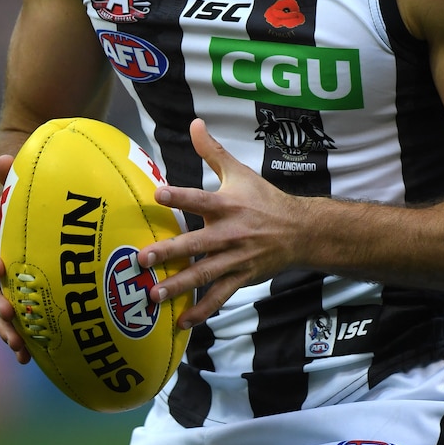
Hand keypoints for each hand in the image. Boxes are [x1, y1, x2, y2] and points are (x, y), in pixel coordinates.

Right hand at [0, 154, 30, 362]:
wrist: (24, 221)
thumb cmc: (22, 204)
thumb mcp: (18, 189)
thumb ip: (12, 176)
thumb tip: (6, 156)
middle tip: (8, 312)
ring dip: (5, 328)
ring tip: (18, 344)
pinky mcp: (13, 301)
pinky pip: (12, 323)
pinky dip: (18, 340)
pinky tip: (28, 358)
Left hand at [139, 119, 306, 328]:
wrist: (300, 231)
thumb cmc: (264, 199)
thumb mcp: (240, 172)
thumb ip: (212, 150)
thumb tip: (194, 122)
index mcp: (228, 205)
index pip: (201, 198)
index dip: (180, 195)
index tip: (157, 193)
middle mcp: (231, 233)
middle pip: (197, 244)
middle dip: (170, 252)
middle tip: (143, 259)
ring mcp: (236, 258)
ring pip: (205, 275)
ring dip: (179, 285)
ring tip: (154, 294)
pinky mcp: (242, 278)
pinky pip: (220, 296)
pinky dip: (202, 310)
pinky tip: (181, 321)